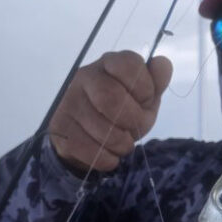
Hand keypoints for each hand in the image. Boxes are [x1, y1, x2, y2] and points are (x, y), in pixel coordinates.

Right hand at [49, 51, 172, 172]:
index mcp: (110, 63)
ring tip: (122, 142)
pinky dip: (107, 158)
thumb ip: (156, 82)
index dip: (144, 88)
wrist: (92, 136)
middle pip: (110, 97)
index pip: (128, 64)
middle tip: (134, 127)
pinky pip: (88, 149)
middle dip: (131, 119)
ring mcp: (68, 101)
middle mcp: (85, 76)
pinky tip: (109, 154)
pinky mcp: (59, 127)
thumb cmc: (126, 110)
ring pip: (100, 128)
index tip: (145, 101)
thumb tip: (162, 63)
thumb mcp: (145, 97)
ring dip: (121, 143)